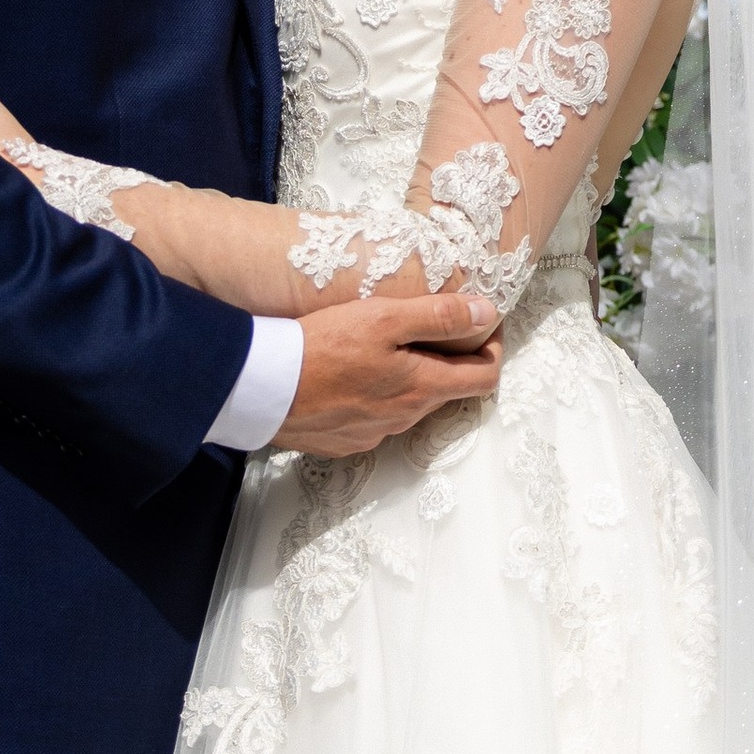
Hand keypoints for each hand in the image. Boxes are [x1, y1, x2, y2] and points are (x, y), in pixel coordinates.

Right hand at [279, 288, 501, 457]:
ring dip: (411, 375)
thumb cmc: (323, 347)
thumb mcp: (384, 318)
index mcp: (421, 389)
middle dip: (450, 356)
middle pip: (446, 388)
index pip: (484, 378)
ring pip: (410, 403)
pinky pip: (376, 416)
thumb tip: (486, 313)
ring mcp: (374, 434)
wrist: (262, 389)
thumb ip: (438, 316)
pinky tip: (353, 371)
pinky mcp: (345, 440)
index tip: (482, 322)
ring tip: (387, 343)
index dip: (492, 348)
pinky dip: (377, 393)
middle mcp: (404, 419)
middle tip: (433, 322)